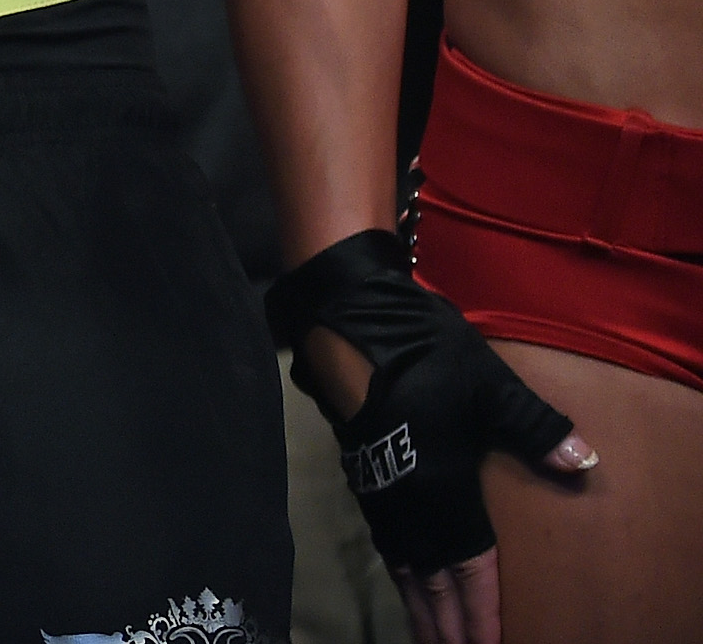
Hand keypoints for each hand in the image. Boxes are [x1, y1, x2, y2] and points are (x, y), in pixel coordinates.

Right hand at [269, 228, 594, 642]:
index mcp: (441, 487)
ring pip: (402, 564)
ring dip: (421, 606)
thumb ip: (532, 425)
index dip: (481, 609)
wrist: (343, 313)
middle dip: (447, 623)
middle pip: (429, 580)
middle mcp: (407, 500)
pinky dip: (400, 573)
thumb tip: (582, 461)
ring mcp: (379, 487)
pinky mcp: (360, 468)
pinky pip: (386, 542)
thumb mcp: (486, 383)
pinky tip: (405, 575)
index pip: (467, 566)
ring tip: (431, 636)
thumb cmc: (419, 350)